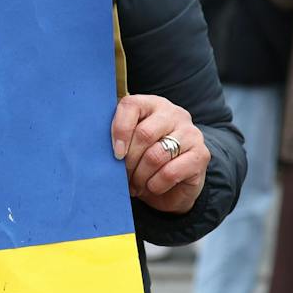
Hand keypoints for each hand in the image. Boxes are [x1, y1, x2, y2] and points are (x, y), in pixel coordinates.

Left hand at [111, 94, 207, 213]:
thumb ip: (114, 138)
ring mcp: (191, 133)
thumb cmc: (142, 161)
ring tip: (135, 185)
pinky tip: (152, 187)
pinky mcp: (201, 155)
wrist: (173, 185)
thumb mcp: (126, 146)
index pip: (130, 105)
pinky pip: (170, 172)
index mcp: (151, 104)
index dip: (119, 131)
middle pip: (144, 134)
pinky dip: (155, 184)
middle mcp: (174, 114)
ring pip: (156, 155)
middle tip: (122, 176)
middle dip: (128, 161)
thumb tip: (90, 147)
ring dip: (140, 176)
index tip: (115, 154)